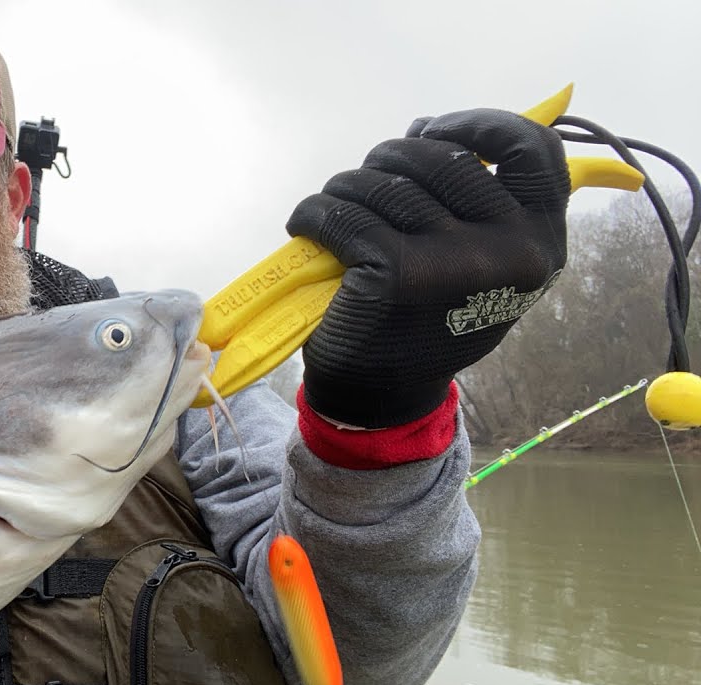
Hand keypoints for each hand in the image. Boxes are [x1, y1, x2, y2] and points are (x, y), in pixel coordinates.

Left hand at [288, 108, 568, 427]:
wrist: (382, 395)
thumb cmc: (423, 319)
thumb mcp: (477, 264)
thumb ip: (474, 202)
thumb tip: (427, 130)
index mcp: (541, 242)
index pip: (532, 148)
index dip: (478, 124)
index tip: (434, 131)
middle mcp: (511, 250)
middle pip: (440, 155)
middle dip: (389, 159)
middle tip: (364, 183)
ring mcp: (454, 261)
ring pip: (384, 181)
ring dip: (347, 187)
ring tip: (336, 209)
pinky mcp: (394, 271)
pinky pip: (342, 212)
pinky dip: (314, 212)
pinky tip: (306, 225)